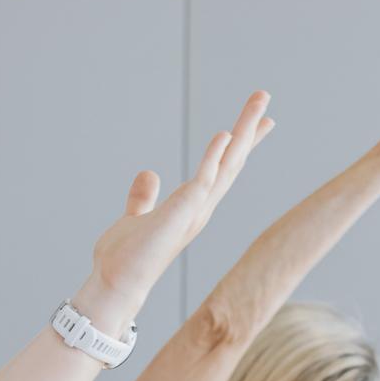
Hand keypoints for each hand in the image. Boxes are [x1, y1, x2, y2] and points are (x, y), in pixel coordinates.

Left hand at [83, 92, 277, 310]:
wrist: (115, 284)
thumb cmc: (125, 258)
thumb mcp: (135, 217)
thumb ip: (143, 197)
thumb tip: (149, 173)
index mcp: (193, 206)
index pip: (223, 168)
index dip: (240, 143)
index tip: (259, 122)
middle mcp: (200, 206)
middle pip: (233, 160)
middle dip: (250, 128)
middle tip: (264, 96)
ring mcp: (195, 210)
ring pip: (227, 164)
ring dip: (243, 132)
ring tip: (257, 103)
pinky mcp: (182, 213)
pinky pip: (203, 180)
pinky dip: (213, 158)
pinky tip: (224, 134)